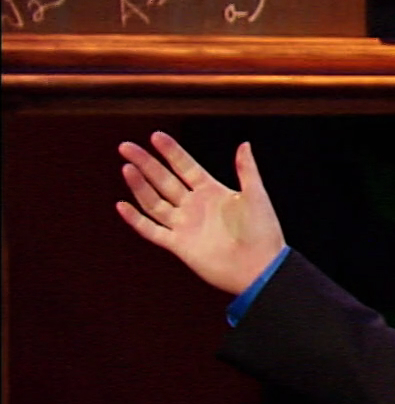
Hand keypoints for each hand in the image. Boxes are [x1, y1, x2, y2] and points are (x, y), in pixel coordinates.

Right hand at [115, 131, 286, 295]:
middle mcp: (195, 206)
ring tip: (127, 168)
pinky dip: (136, 219)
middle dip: (146, 163)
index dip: (171, 152)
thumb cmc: (263, 232)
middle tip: (126, 147)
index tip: (155, 136)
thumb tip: (245, 144)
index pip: (185, 167)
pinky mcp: (179, 245)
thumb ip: (247, 170)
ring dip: (139, 185)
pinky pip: (152, 230)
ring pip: (154, 201)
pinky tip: (122, 205)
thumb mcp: (256, 196)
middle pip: (164, 180)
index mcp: (212, 192)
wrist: (261, 267)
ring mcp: (185, 225)